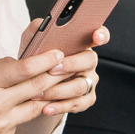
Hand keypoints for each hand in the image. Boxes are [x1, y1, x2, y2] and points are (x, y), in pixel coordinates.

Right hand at [0, 46, 71, 133]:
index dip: (46, 60)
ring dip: (47, 97)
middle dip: (55, 76)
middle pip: (36, 87)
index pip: (24, 68)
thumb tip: (26, 62)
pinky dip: (22, 115)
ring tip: (56, 87)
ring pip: (35, 108)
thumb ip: (1, 67)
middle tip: (68, 67)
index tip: (58, 53)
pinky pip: (21, 123)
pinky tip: (18, 110)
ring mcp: (1, 124)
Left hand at [12, 19, 109, 133]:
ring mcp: (89, 81)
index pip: (99, 35)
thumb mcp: (34, 44)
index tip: (96, 37)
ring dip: (58, 90)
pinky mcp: (86, 99)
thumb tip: (39, 25)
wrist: (33, 86)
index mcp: (81, 44)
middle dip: (69, 65)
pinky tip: (46, 108)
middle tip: (51, 69)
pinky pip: (77, 103)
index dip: (101, 35)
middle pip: (89, 60)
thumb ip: (37, 31)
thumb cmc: (37, 60)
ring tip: (38, 93)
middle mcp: (88, 62)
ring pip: (80, 85)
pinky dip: (59, 106)